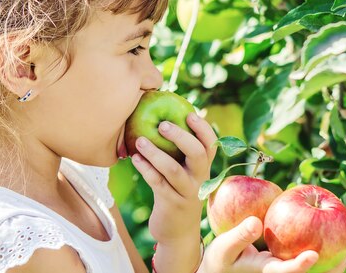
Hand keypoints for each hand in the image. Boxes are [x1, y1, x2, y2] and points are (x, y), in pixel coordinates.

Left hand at [130, 112, 216, 242]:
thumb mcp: (185, 173)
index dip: (203, 128)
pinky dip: (145, 169)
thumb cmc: (176, 191)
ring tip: (140, 140)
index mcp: (204, 167)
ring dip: (155, 153)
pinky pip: (157, 183)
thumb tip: (162, 118)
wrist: (177, 231)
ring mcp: (187, 193)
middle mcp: (200, 179)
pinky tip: (135, 158)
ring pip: (173, 170)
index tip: (189, 114)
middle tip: (162, 124)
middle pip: (198, 153)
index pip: (211, 144)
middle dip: (181, 136)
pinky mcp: (171, 204)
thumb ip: (180, 151)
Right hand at [198, 217, 345, 272]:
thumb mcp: (224, 248)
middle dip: (330, 269)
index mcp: (266, 272)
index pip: (286, 272)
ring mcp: (283, 272)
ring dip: (331, 265)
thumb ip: (239, 236)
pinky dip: (320, 256)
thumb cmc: (221, 260)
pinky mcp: (284, 267)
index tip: (313, 254)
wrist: (220, 272)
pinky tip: (332, 241)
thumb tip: (257, 222)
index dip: (300, 265)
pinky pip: (304, 262)